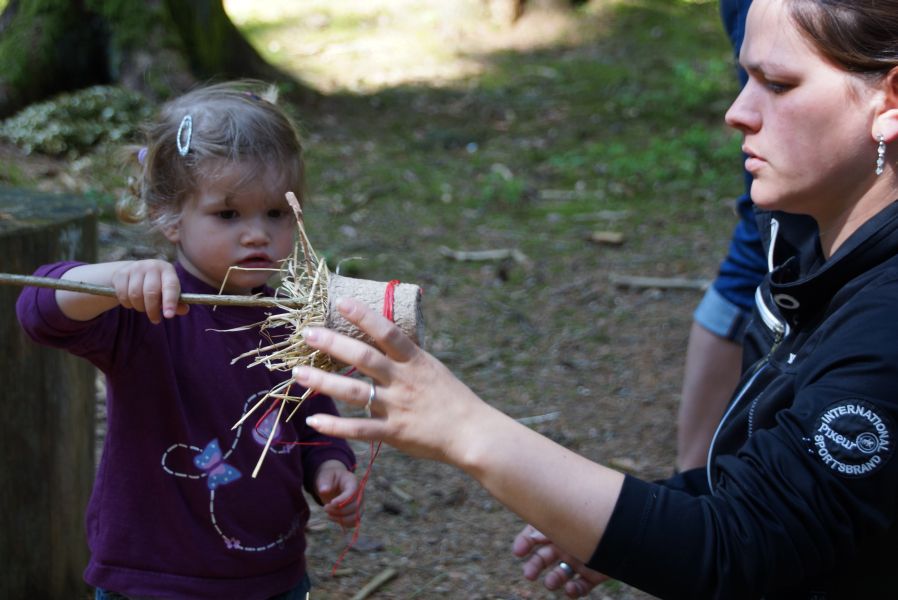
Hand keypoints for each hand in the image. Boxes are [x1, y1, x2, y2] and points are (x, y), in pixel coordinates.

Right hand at [111, 260, 188, 323]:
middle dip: (152, 310)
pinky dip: (127, 304)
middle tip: (155, 319)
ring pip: (135, 295)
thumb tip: (184, 310)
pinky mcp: (121, 273)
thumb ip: (177, 302)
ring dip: (139, 307)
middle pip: (151, 293)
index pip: (170, 286)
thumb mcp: (168, 292)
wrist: (134, 273)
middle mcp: (152, 266)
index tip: (168, 316)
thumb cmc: (157, 285)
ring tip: (143, 308)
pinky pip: (123, 295)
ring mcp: (135, 268)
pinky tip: (131, 302)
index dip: (170, 302)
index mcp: (167, 270)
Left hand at [294, 297, 491, 463]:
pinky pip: (360, 429)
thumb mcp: (433, 368)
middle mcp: (403, 380)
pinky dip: (335, 426)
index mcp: (415, 361)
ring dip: (323, 381)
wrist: (473, 433)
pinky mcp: (394, 433)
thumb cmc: (453, 399)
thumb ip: (406, 357)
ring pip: (354, 392)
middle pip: (363, 358)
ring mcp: (397, 406)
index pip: (387, 331)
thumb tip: (383, 337)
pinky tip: (313, 421)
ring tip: (298, 374)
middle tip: (307, 333)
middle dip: (333, 344)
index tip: (340, 302)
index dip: (363, 315)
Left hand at [315, 460, 360, 526]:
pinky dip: (343, 524)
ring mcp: (359, 504)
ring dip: (341, 519)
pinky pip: (354, 522)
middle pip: (355, 506)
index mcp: (352, 482)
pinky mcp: (356, 512)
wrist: (332, 482)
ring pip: (356, 516)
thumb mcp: (325, 476)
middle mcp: (359, 494)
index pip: (352, 492)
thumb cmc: (329, 478)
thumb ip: (325, 483)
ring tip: (328, 515)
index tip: (331, 503)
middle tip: (325, 508)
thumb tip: (324, 491)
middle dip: (339, 510)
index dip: (343, 500)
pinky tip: (333, 518)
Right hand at [513, 524, 608, 597]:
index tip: (518, 551)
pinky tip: (570, 589)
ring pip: (561, 574)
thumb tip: (525, 529)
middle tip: (529, 574)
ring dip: (553, 580)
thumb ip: (546, 520)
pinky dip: (574, 591)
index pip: (535, 535)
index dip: (524, 543)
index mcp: (558, 527)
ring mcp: (580, 559)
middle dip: (534, 566)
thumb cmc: (592, 515)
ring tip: (550, 583)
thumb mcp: (565, 515)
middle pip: (544, 557)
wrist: (626, 528)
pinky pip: (581, 586)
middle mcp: (567, 543)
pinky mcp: (594, 573)